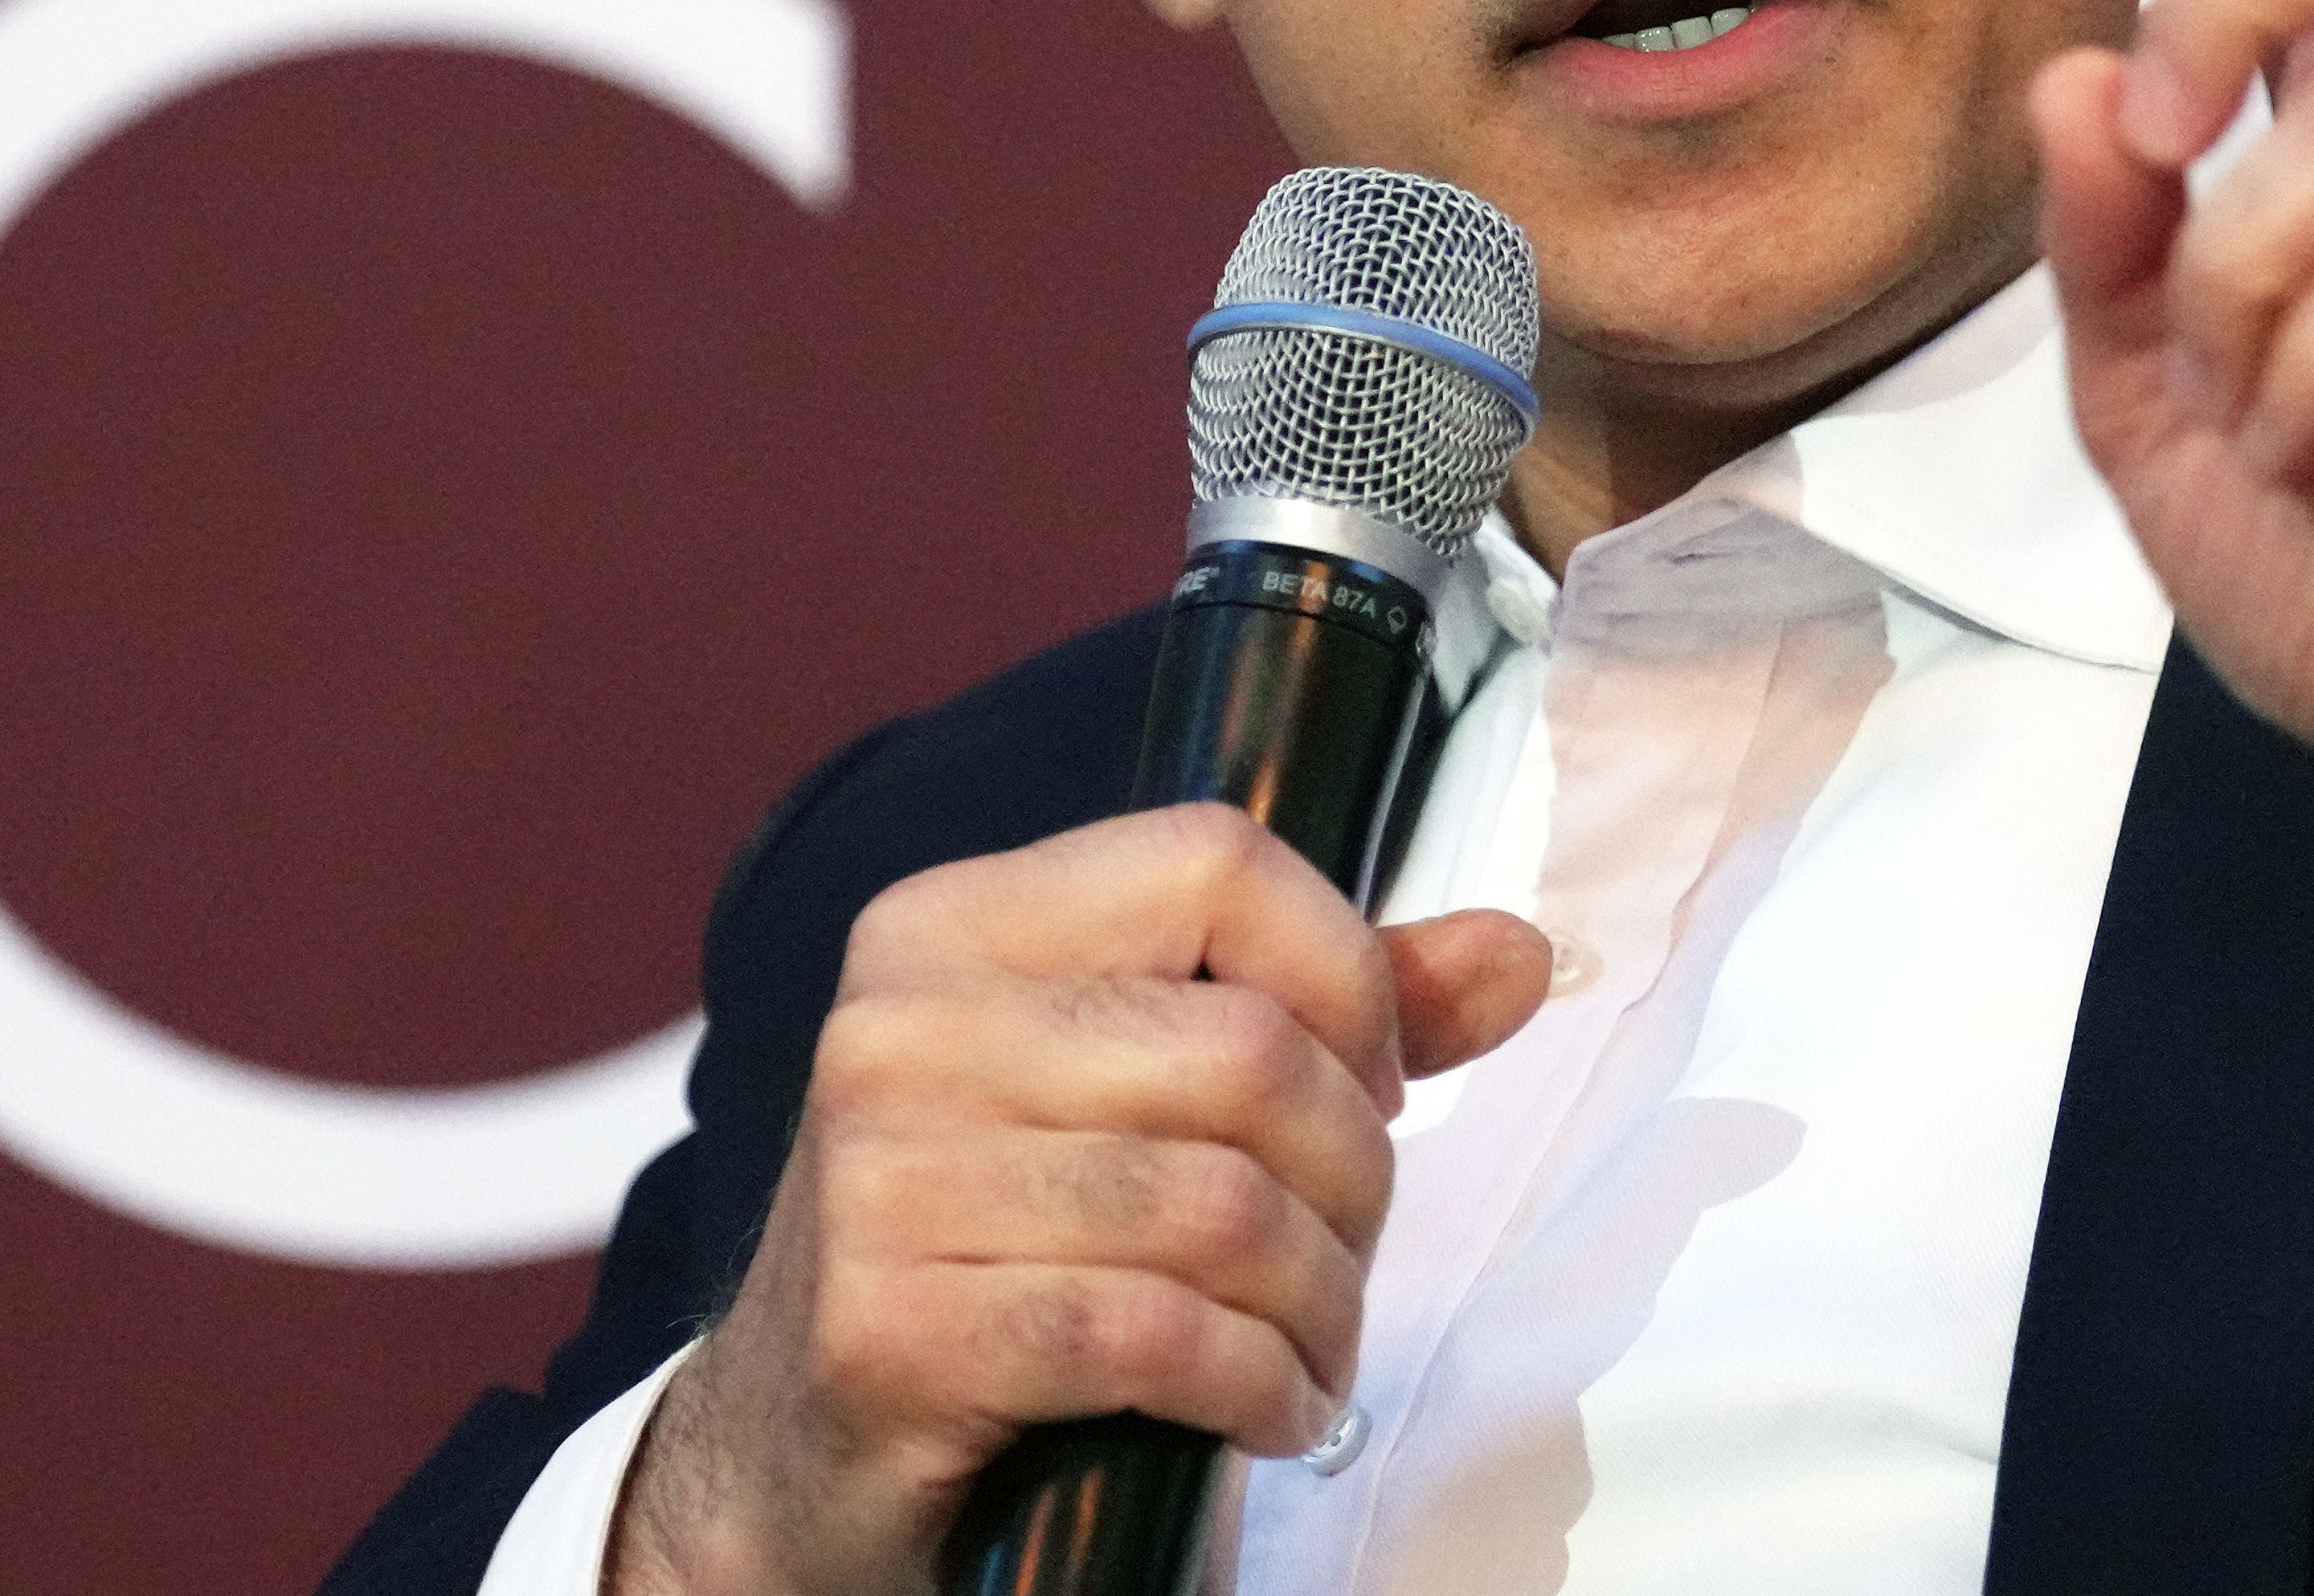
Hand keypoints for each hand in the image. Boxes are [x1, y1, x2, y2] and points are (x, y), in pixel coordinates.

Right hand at [608, 805, 1550, 1595]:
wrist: (797, 1451)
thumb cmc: (995, 1248)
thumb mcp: (1131, 1096)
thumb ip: (1321, 1015)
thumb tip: (1516, 954)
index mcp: (954, 925)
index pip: (1217, 862)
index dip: (1347, 972)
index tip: (1373, 1080)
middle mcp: (900, 1029)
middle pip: (1250, 1052)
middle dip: (1354, 1178)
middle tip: (1344, 1252)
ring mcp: (880, 1179)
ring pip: (1222, 1207)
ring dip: (1320, 1307)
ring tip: (1315, 1348)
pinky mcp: (891, 1330)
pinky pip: (1155, 1336)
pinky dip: (1257, 1388)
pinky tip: (1264, 1410)